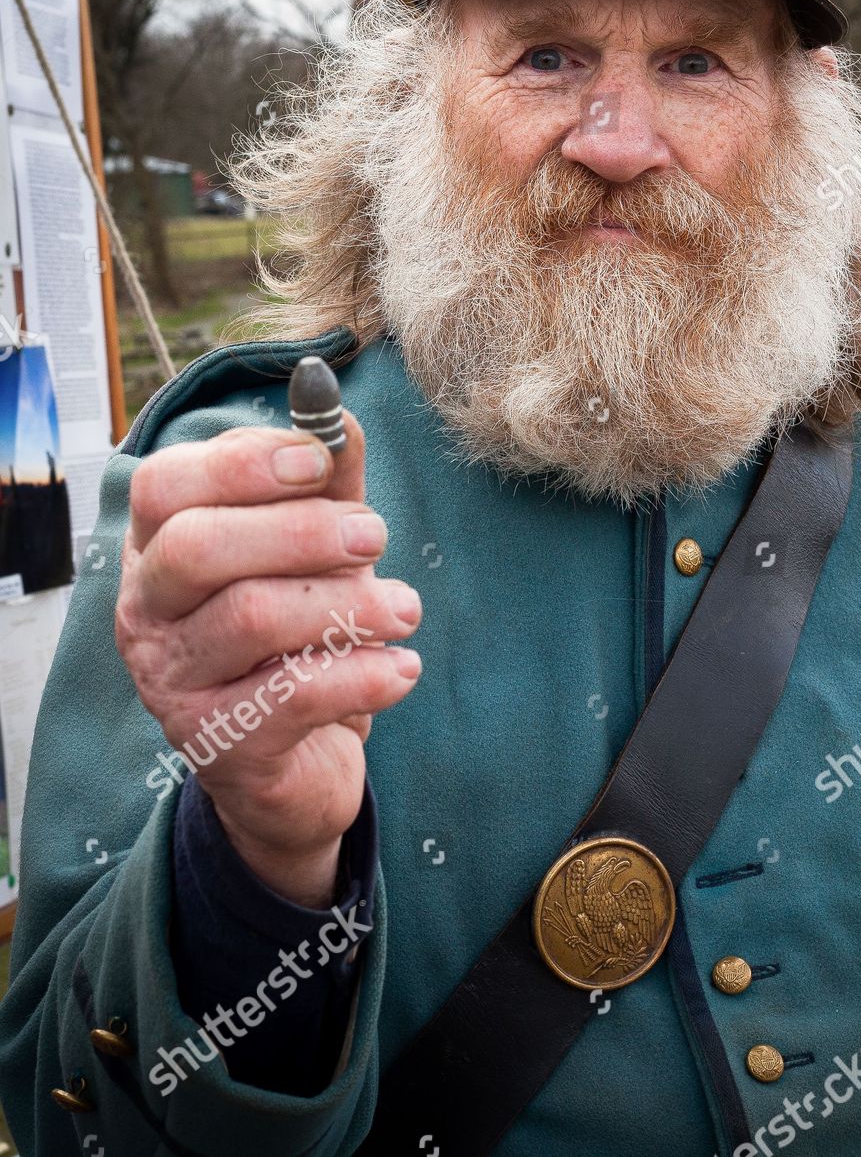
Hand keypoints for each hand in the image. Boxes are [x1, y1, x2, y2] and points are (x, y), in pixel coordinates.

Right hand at [116, 412, 420, 906]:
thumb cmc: (304, 631)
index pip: (164, 485)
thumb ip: (326, 479)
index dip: (243, 463)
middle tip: (376, 534)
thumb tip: (336, 409)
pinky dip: (362, 674)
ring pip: (250, 616)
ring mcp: (173, 683)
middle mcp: (147, 612)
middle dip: (300, 530)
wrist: (302, 759)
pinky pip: (292, 695)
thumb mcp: (318, 547)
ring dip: (348, 602)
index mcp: (159, 547)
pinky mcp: (219, 746)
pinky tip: (403, 668)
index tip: (320, 462)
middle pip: (198, 547)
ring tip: (405, 609)